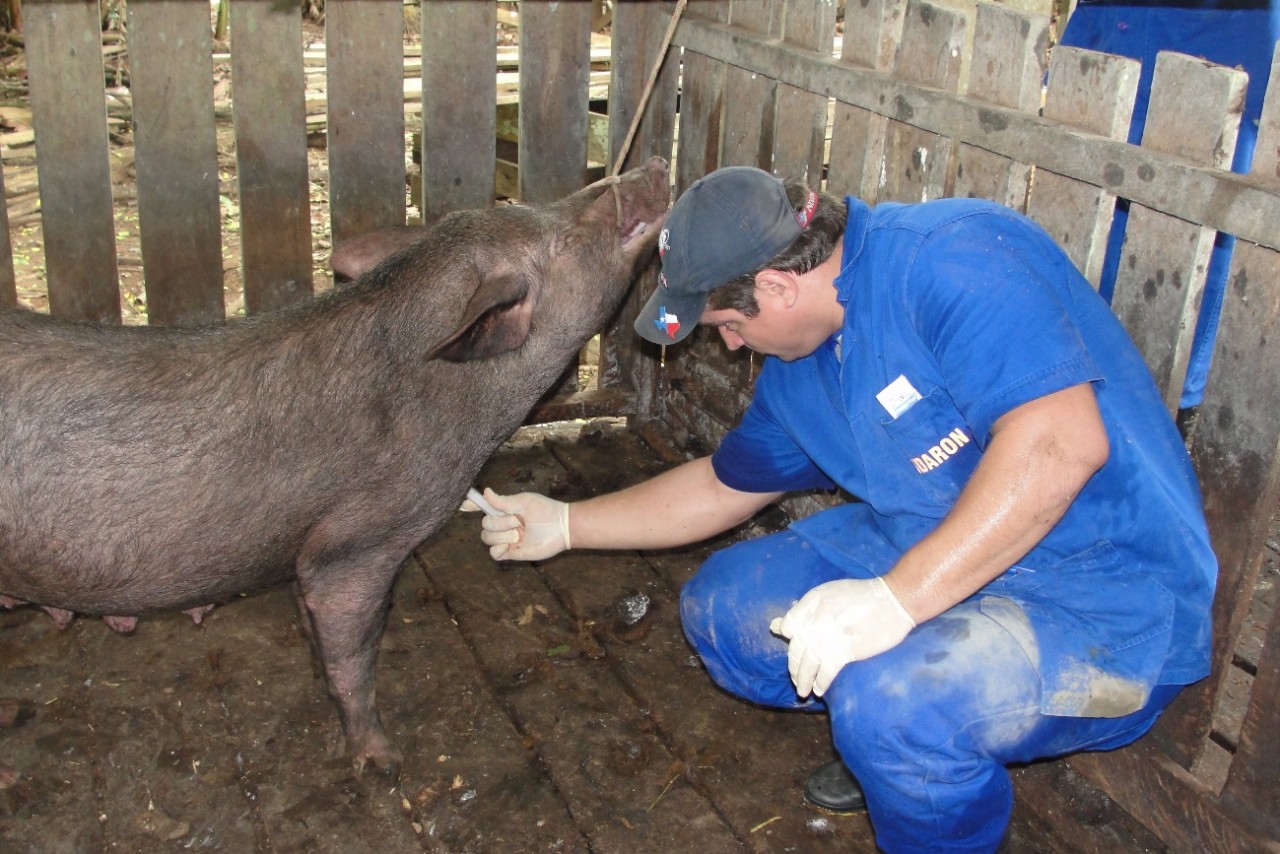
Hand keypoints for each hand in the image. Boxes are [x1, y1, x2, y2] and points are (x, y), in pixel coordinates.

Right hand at [463, 488, 569, 560]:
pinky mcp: (512, 553)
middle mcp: (505, 525)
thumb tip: (486, 491)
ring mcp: (508, 539)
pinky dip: (497, 549)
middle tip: (518, 521)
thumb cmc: (545, 511)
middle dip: (499, 523)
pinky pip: (494, 554)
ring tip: (519, 534)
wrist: (561, 527)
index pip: (485, 508)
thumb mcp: (522, 502)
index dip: (473, 506)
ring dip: (501, 535)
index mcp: (506, 510)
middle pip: (485, 525)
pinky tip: (508, 545)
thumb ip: (502, 501)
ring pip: (487, 539)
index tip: (464, 505)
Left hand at [769, 577, 914, 697]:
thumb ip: (804, 609)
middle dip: (794, 668)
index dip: (789, 640)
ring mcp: (827, 637)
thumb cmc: (863, 595)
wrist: (892, 601)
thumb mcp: (829, 593)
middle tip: (796, 678)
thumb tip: (778, 626)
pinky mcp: (843, 651)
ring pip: (806, 665)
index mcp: (811, 603)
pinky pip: (825, 673)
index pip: (788, 626)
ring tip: (803, 691)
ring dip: (802, 681)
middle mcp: (814, 620)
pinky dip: (820, 684)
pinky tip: (818, 690)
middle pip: (795, 650)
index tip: (792, 649)